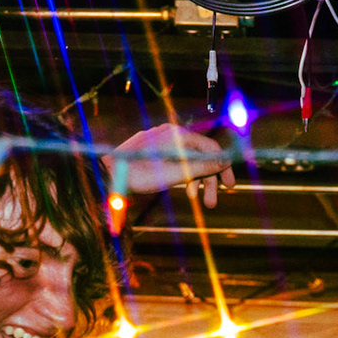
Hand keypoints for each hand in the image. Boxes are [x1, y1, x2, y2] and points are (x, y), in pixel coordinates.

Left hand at [106, 124, 236, 207]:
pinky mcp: (152, 150)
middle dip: (208, 178)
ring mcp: (160, 141)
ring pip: (186, 159)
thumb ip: (203, 166)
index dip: (223, 167)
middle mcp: (171, 134)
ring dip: (195, 179)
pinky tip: (181, 188)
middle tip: (212, 203)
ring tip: (195, 199)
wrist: (107, 174)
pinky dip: (181, 174)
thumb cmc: (140, 174)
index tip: (230, 187)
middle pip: (199, 155)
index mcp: (178, 135)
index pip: (211, 148)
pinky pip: (175, 160)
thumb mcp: (176, 173)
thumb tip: (226, 161)